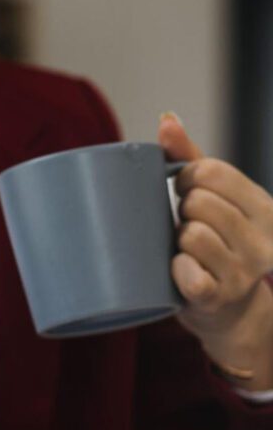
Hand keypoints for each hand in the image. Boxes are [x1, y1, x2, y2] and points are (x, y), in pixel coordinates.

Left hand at [159, 112, 272, 388]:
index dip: (185, 177)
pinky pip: (188, 274)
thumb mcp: (212, 199)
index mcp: (264, 207)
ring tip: (185, 250)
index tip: (182, 191)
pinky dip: (177, 271)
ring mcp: (244, 271)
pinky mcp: (219, 297)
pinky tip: (182, 272)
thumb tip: (166, 119)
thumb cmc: (214, 243)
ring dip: (178, 242)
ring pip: (193, 235)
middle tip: (185, 225)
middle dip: (183, 210)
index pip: (212, 171)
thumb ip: (189, 158)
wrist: (226, 310)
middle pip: (199, 202)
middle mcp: (263, 238)